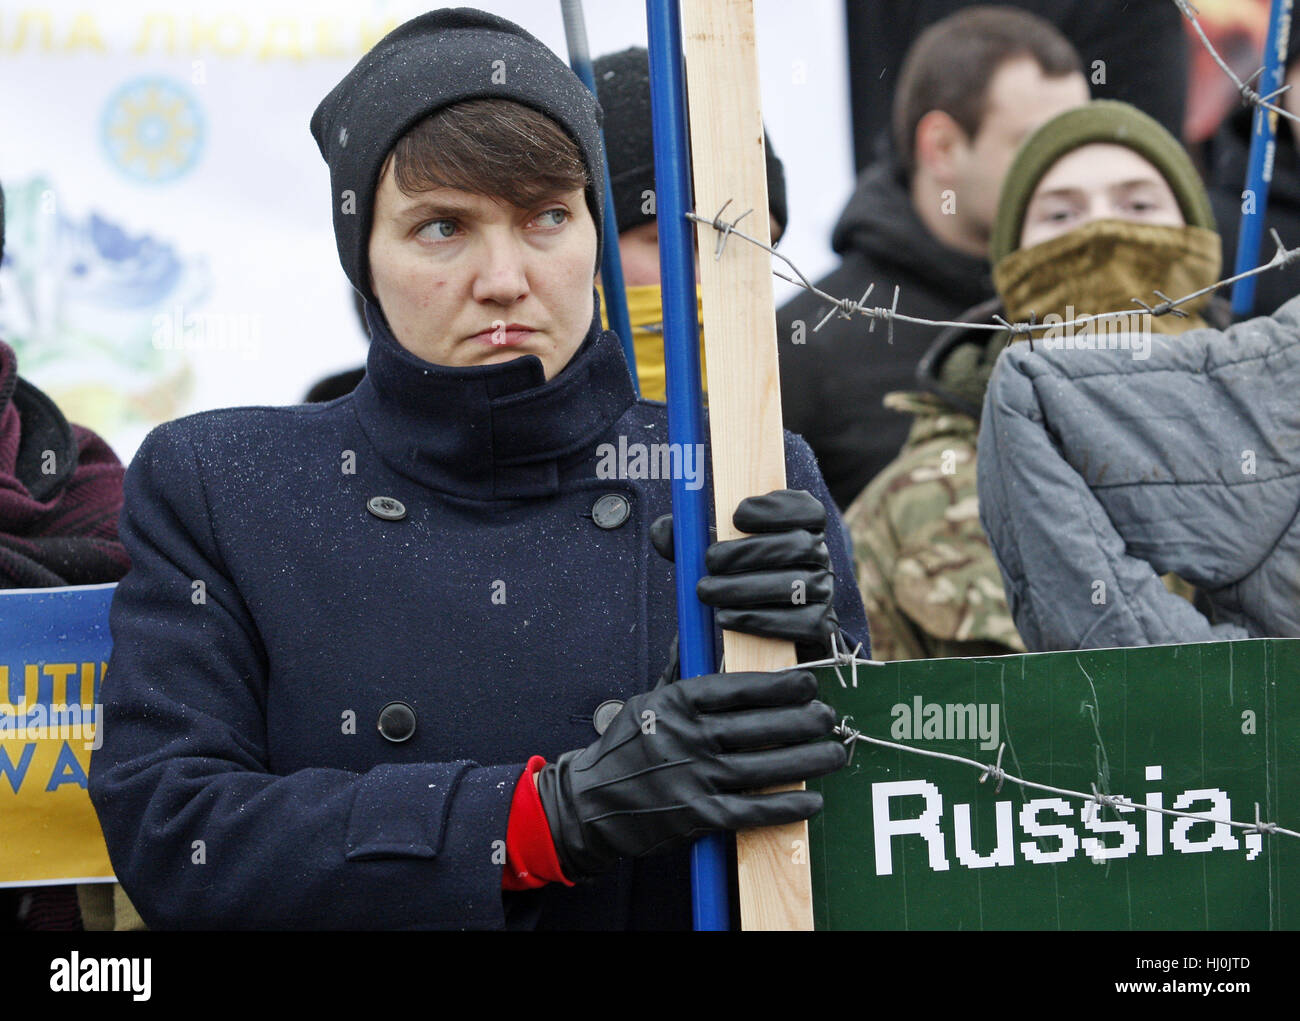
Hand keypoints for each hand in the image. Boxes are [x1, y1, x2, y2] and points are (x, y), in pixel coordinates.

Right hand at [534, 668, 844, 879]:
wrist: (589, 802)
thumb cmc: (626, 746)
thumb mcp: (650, 699)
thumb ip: (683, 671)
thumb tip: (702, 629)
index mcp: (677, 702)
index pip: (738, 689)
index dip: (780, 687)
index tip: (808, 685)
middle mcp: (687, 737)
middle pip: (759, 726)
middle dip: (803, 722)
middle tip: (830, 718)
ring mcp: (692, 778)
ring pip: (762, 767)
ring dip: (806, 761)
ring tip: (835, 753)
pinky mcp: (696, 816)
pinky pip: (750, 810)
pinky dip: (785, 806)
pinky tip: (812, 800)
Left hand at [651, 489, 840, 652]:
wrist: (760, 632)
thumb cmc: (736, 576)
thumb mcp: (713, 553)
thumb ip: (690, 539)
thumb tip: (662, 530)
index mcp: (803, 527)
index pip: (808, 509)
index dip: (777, 508)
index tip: (736, 515)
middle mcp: (821, 556)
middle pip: (800, 546)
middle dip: (750, 552)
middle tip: (710, 560)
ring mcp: (825, 592)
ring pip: (798, 585)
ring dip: (746, 588)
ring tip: (706, 591)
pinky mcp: (821, 626)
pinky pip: (801, 623)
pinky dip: (759, 620)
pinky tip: (725, 618)